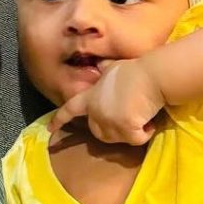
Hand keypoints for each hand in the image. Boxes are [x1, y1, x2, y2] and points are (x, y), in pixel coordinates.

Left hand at [48, 58, 166, 145]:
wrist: (152, 76)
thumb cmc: (135, 70)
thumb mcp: (113, 68)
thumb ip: (103, 72)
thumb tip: (100, 64)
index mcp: (91, 97)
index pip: (70, 109)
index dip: (60, 119)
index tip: (50, 128)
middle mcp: (96, 112)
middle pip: (98, 132)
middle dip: (112, 128)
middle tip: (129, 117)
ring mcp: (110, 121)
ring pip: (118, 138)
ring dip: (131, 131)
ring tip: (141, 116)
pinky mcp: (126, 129)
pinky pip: (136, 139)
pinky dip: (145, 133)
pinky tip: (150, 121)